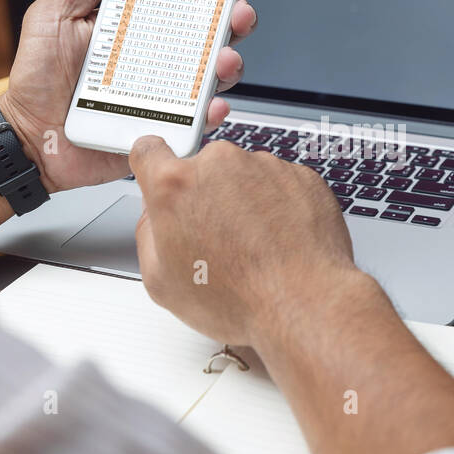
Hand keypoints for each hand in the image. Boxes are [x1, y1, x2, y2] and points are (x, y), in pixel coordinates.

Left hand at [0, 0, 263, 192]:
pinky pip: (197, 121)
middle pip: (211, 34)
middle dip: (235, 18)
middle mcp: (157, 58)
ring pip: (213, 76)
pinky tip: (211, 103)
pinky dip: (211, 113)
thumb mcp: (54, 14)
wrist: (27, 135)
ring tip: (223, 58)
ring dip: (228, 63)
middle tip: (238, 10)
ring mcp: (164, 94)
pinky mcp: (162, 127)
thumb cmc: (37, 78)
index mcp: (136, 26)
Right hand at [128, 136, 365, 348]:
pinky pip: (279, 184)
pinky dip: (278, 206)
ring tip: (255, 248)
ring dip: (244, 202)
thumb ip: (148, 234)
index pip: (149, 150)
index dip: (153, 167)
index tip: (161, 179)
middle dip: (205, 197)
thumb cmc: (241, 298)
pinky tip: (279, 241)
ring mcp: (264, 166)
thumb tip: (155, 217)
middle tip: (218, 239)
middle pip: (202, 169)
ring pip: (244, 176)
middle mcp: (220, 164)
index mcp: (176, 185)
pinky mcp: (300, 175)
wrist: (305, 303)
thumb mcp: (161, 281)